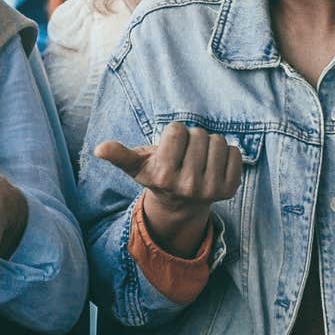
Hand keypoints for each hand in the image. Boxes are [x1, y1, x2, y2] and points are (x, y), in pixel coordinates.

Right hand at [93, 122, 242, 254]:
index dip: (173, 135)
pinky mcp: (230, 189)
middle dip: (191, 139)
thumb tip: (99, 149)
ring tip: (199, 159)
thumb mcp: (136, 166)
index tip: (169, 150)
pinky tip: (214, 166)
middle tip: (185, 155)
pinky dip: (226, 154)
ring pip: (218, 141)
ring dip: (209, 145)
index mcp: (163, 176)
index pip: (176, 130)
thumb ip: (118, 155)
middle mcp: (187, 185)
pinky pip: (235, 153)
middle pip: (198, 134)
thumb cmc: (157, 174)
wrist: (181, 204)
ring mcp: (211, 189)